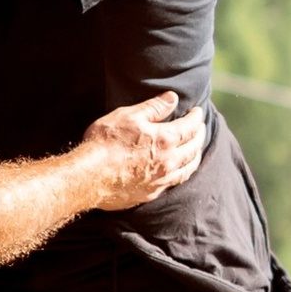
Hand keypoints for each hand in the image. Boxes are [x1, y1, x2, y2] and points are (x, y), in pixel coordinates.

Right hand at [82, 92, 208, 210]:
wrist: (89, 177)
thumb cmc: (106, 143)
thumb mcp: (128, 116)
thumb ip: (154, 107)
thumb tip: (172, 98)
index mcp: (166, 140)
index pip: (190, 126)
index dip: (196, 117)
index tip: (197, 111)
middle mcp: (169, 162)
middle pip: (194, 147)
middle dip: (200, 135)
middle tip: (201, 127)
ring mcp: (161, 180)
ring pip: (188, 168)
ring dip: (196, 156)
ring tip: (196, 149)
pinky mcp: (151, 193)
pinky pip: (175, 182)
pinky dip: (183, 173)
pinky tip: (179, 170)